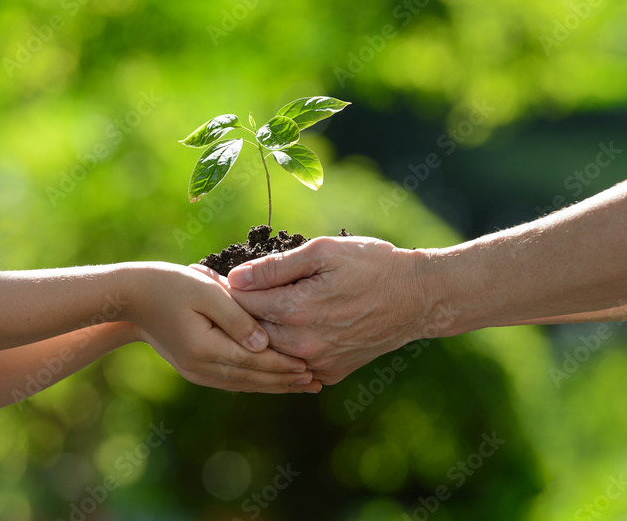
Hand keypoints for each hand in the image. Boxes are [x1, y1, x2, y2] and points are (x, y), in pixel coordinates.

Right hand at [128, 263, 320, 392]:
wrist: (131, 297)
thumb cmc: (169, 285)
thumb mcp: (206, 292)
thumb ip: (237, 318)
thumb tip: (264, 344)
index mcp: (205, 349)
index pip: (255, 363)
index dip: (284, 366)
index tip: (311, 367)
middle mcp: (201, 368)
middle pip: (252, 379)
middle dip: (285, 382)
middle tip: (316, 383)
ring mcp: (196, 371)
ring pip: (243, 384)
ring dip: (274, 385)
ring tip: (301, 385)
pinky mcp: (194, 368)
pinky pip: (231, 380)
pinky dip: (255, 381)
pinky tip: (271, 380)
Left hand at [225, 236, 438, 384]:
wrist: (418, 298)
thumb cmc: (373, 265)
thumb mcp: (324, 252)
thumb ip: (276, 267)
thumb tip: (235, 277)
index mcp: (297, 310)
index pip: (241, 302)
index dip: (224, 286)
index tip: (209, 275)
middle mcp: (303, 344)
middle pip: (249, 331)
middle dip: (234, 311)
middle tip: (219, 291)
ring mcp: (317, 363)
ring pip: (269, 351)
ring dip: (256, 333)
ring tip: (248, 309)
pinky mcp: (330, 373)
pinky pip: (294, 364)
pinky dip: (284, 349)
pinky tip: (281, 330)